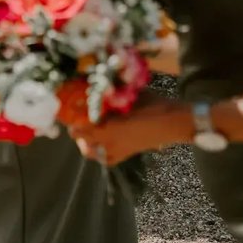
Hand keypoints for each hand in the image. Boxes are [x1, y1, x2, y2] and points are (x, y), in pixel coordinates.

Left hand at [69, 93, 189, 165]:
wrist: (174, 122)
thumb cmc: (153, 105)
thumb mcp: (129, 95)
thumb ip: (110, 94)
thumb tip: (93, 83)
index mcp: (107, 128)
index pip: (78, 127)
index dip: (70, 118)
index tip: (68, 107)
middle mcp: (109, 142)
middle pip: (80, 139)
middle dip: (76, 129)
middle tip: (77, 117)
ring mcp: (117, 150)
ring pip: (91, 152)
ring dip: (86, 142)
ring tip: (86, 131)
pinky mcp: (127, 154)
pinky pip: (107, 159)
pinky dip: (101, 154)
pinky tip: (101, 143)